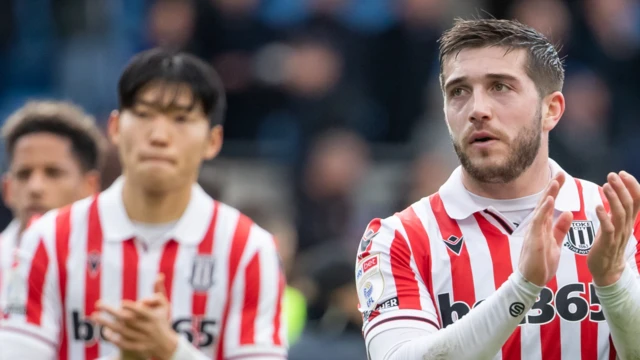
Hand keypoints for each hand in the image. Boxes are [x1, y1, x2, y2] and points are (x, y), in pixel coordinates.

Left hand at [92, 275, 178, 359]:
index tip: (121, 302)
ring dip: (106, 324)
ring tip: (94, 316)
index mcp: (153, 318)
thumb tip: (159, 275)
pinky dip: (113, 338)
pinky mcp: (135, 348)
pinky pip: (122, 343)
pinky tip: (104, 331)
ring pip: (121, 332)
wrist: (164, 345)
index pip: (142, 312)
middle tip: (98, 304)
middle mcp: (147, 329)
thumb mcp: (164, 305)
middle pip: (127, 320)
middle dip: (111, 312)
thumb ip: (159, 290)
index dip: (133, 308)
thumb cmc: (161, 321)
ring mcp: (141, 339)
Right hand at [518, 172, 573, 285]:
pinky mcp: (534, 238)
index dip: (555, 191)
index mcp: (543, 227)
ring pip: (541, 209)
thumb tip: (567, 214)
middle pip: (545, 203)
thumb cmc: (541, 264)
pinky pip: (539, 221)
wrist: (532, 280)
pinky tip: (549, 200)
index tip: (562, 179)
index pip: (549, 205)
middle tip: (560, 173)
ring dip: (549, 195)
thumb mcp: (555, 243)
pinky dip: (544, 210)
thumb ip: (560, 229)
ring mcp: (534, 231)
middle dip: (552, 188)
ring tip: (555, 182)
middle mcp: (537, 226)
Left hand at [588, 171, 639, 285]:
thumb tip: (616, 192)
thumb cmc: (609, 244)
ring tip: (606, 185)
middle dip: (622, 188)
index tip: (623, 173)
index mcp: (628, 221)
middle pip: (629, 204)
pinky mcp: (607, 243)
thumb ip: (617, 210)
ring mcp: (618, 235)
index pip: (637, 200)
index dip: (632, 186)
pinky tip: (598, 206)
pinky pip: (609, 228)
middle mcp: (626, 226)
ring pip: (620, 214)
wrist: (606, 270)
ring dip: (613, 198)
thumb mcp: (616, 225)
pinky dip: (604, 216)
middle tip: (612, 175)